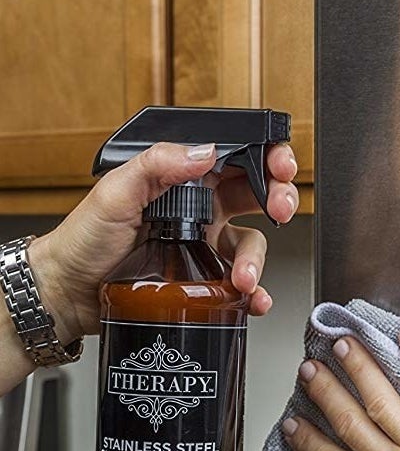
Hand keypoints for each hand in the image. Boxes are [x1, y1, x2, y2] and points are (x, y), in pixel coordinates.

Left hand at [27, 141, 298, 340]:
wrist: (68, 292)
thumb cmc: (83, 239)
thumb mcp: (114, 191)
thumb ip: (156, 164)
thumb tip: (203, 152)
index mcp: (181, 179)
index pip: (235, 157)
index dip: (266, 157)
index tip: (278, 165)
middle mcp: (198, 209)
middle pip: (257, 196)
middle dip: (279, 199)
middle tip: (280, 210)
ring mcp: (204, 245)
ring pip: (252, 244)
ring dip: (258, 260)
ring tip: (244, 277)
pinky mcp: (205, 281)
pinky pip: (242, 285)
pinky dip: (255, 294)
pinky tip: (252, 299)